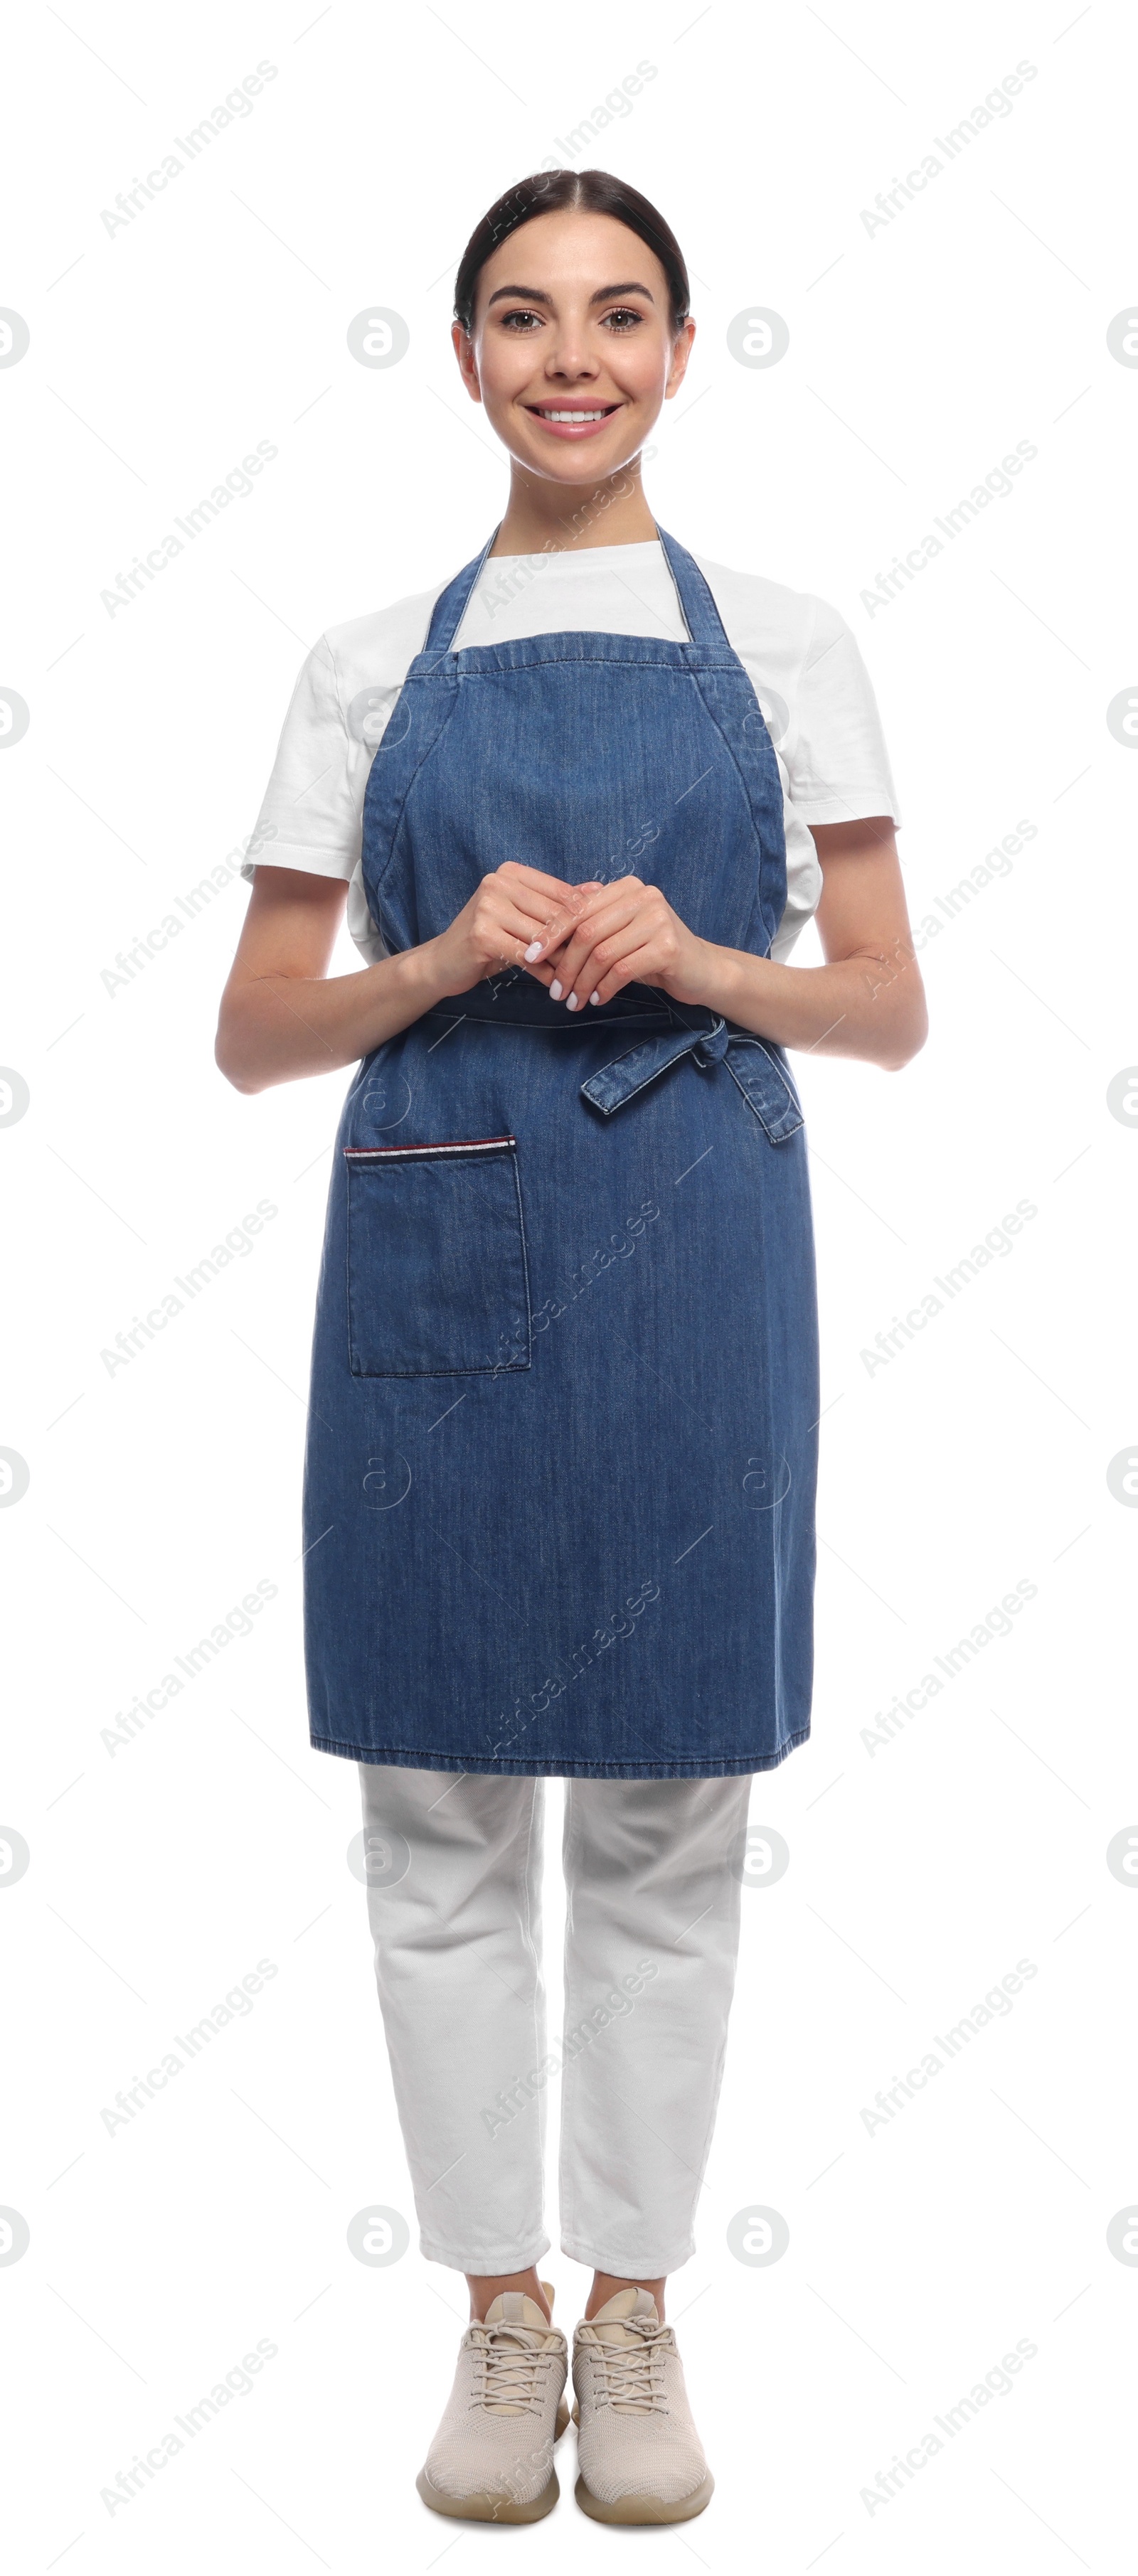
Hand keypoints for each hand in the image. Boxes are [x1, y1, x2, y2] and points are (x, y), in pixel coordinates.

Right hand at [426, 863, 604, 998]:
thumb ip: (555, 901)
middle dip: (576, 942)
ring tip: (579, 977)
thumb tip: (599, 890)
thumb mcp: (522, 914)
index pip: (561, 892)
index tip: (604, 938)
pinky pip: (526, 956)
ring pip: (542, 937)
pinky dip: (544, 972)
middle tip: (597, 963)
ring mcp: (487, 908)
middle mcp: (497, 883)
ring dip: (563, 961)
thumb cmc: (489, 937)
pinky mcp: (482, 935)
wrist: (444, 961)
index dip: (585, 917)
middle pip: (553, 914)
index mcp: (511, 872)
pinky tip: (556, 985)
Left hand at [525, 874, 714, 1011]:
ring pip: (602, 954)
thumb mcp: (619, 933)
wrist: (701, 970)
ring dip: (583, 983)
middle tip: (556, 992)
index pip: (577, 908)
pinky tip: (597, 999)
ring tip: (574, 1001)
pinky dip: (605, 988)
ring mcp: (658, 919)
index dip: (551, 933)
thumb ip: (589, 924)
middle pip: (587, 932)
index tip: (530, 957)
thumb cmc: (652, 953)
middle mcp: (643, 896)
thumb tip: (539, 934)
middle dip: (566, 965)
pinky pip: (623, 970)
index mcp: (626, 887)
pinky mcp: (669, 946)